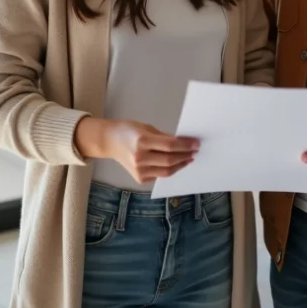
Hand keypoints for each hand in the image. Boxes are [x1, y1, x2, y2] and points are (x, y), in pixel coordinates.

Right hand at [75, 117, 198, 183]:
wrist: (110, 141)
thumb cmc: (129, 131)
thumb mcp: (147, 128)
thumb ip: (165, 137)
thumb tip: (184, 143)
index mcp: (142, 141)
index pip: (170, 145)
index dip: (185, 145)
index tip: (196, 144)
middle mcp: (140, 158)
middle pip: (170, 160)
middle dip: (185, 156)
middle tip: (195, 151)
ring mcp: (139, 170)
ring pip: (167, 171)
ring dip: (180, 165)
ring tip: (188, 159)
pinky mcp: (140, 178)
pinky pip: (160, 175)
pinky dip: (170, 170)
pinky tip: (176, 164)